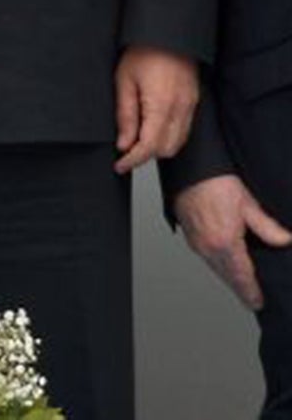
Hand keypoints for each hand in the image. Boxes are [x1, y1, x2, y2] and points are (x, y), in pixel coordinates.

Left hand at [114, 44, 197, 172]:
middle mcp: (181, 110)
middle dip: (145, 155)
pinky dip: (170, 137)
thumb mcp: (123, 81)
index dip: (133, 160)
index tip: (119, 165)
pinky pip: (184, 130)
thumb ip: (125, 115)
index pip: (149, 146)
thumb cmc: (142, 52)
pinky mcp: (194, 102)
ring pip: (177, 143)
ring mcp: (190, 106)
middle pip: (165, 149)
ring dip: (158, 147)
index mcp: (161, 105)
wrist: (167, 33)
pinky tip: (152, 129)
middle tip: (124, 151)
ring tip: (136, 141)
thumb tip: (123, 144)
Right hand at [176, 173, 291, 309]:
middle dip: (240, 288)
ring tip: (240, 284)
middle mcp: (208, 247)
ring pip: (215, 268)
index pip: (242, 276)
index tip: (257, 302)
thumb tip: (285, 241)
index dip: (251, 292)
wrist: (189, 169)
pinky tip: (224, 262)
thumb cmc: (215, 182)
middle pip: (227, 277)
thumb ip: (268, 227)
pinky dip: (217, 265)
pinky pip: (206, 258)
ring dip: (228, 277)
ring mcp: (196, 242)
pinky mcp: (189, 235)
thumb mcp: (249, 203)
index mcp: (225, 243)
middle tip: (251, 299)